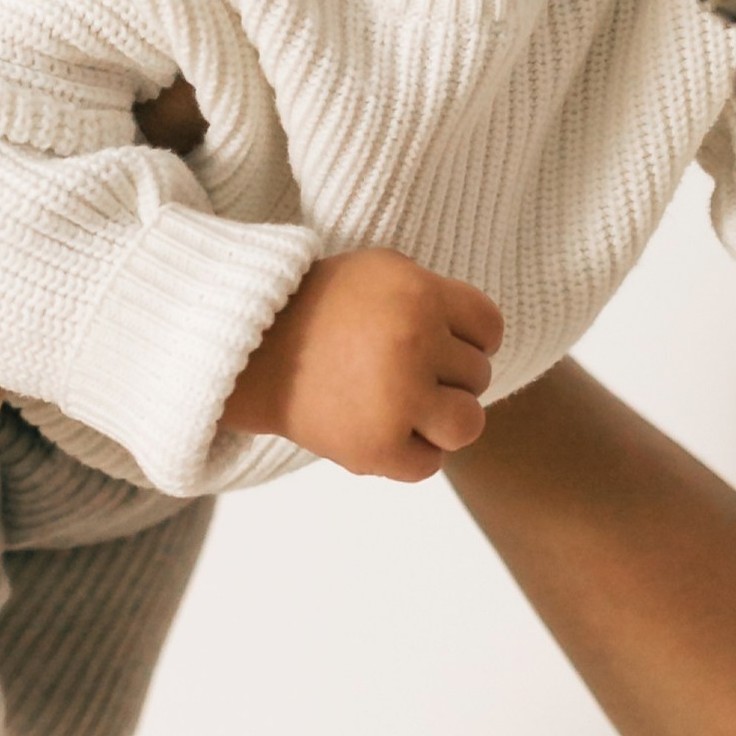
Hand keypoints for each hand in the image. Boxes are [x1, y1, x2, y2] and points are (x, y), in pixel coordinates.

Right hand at [220, 249, 504, 482]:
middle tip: (400, 371)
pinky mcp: (374, 447)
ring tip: (407, 408)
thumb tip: (486, 343)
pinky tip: (380, 429)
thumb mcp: (382, 271)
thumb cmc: (320, 309)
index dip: (469, 338)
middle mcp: (414, 343)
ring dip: (442, 420)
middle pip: (478, 376)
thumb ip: (436, 295)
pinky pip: (428, 464)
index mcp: (420, 294)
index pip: (489, 329)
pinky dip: (409, 454)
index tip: (437, 342)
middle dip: (445, 376)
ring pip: (467, 424)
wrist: (246, 350)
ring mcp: (396, 398)